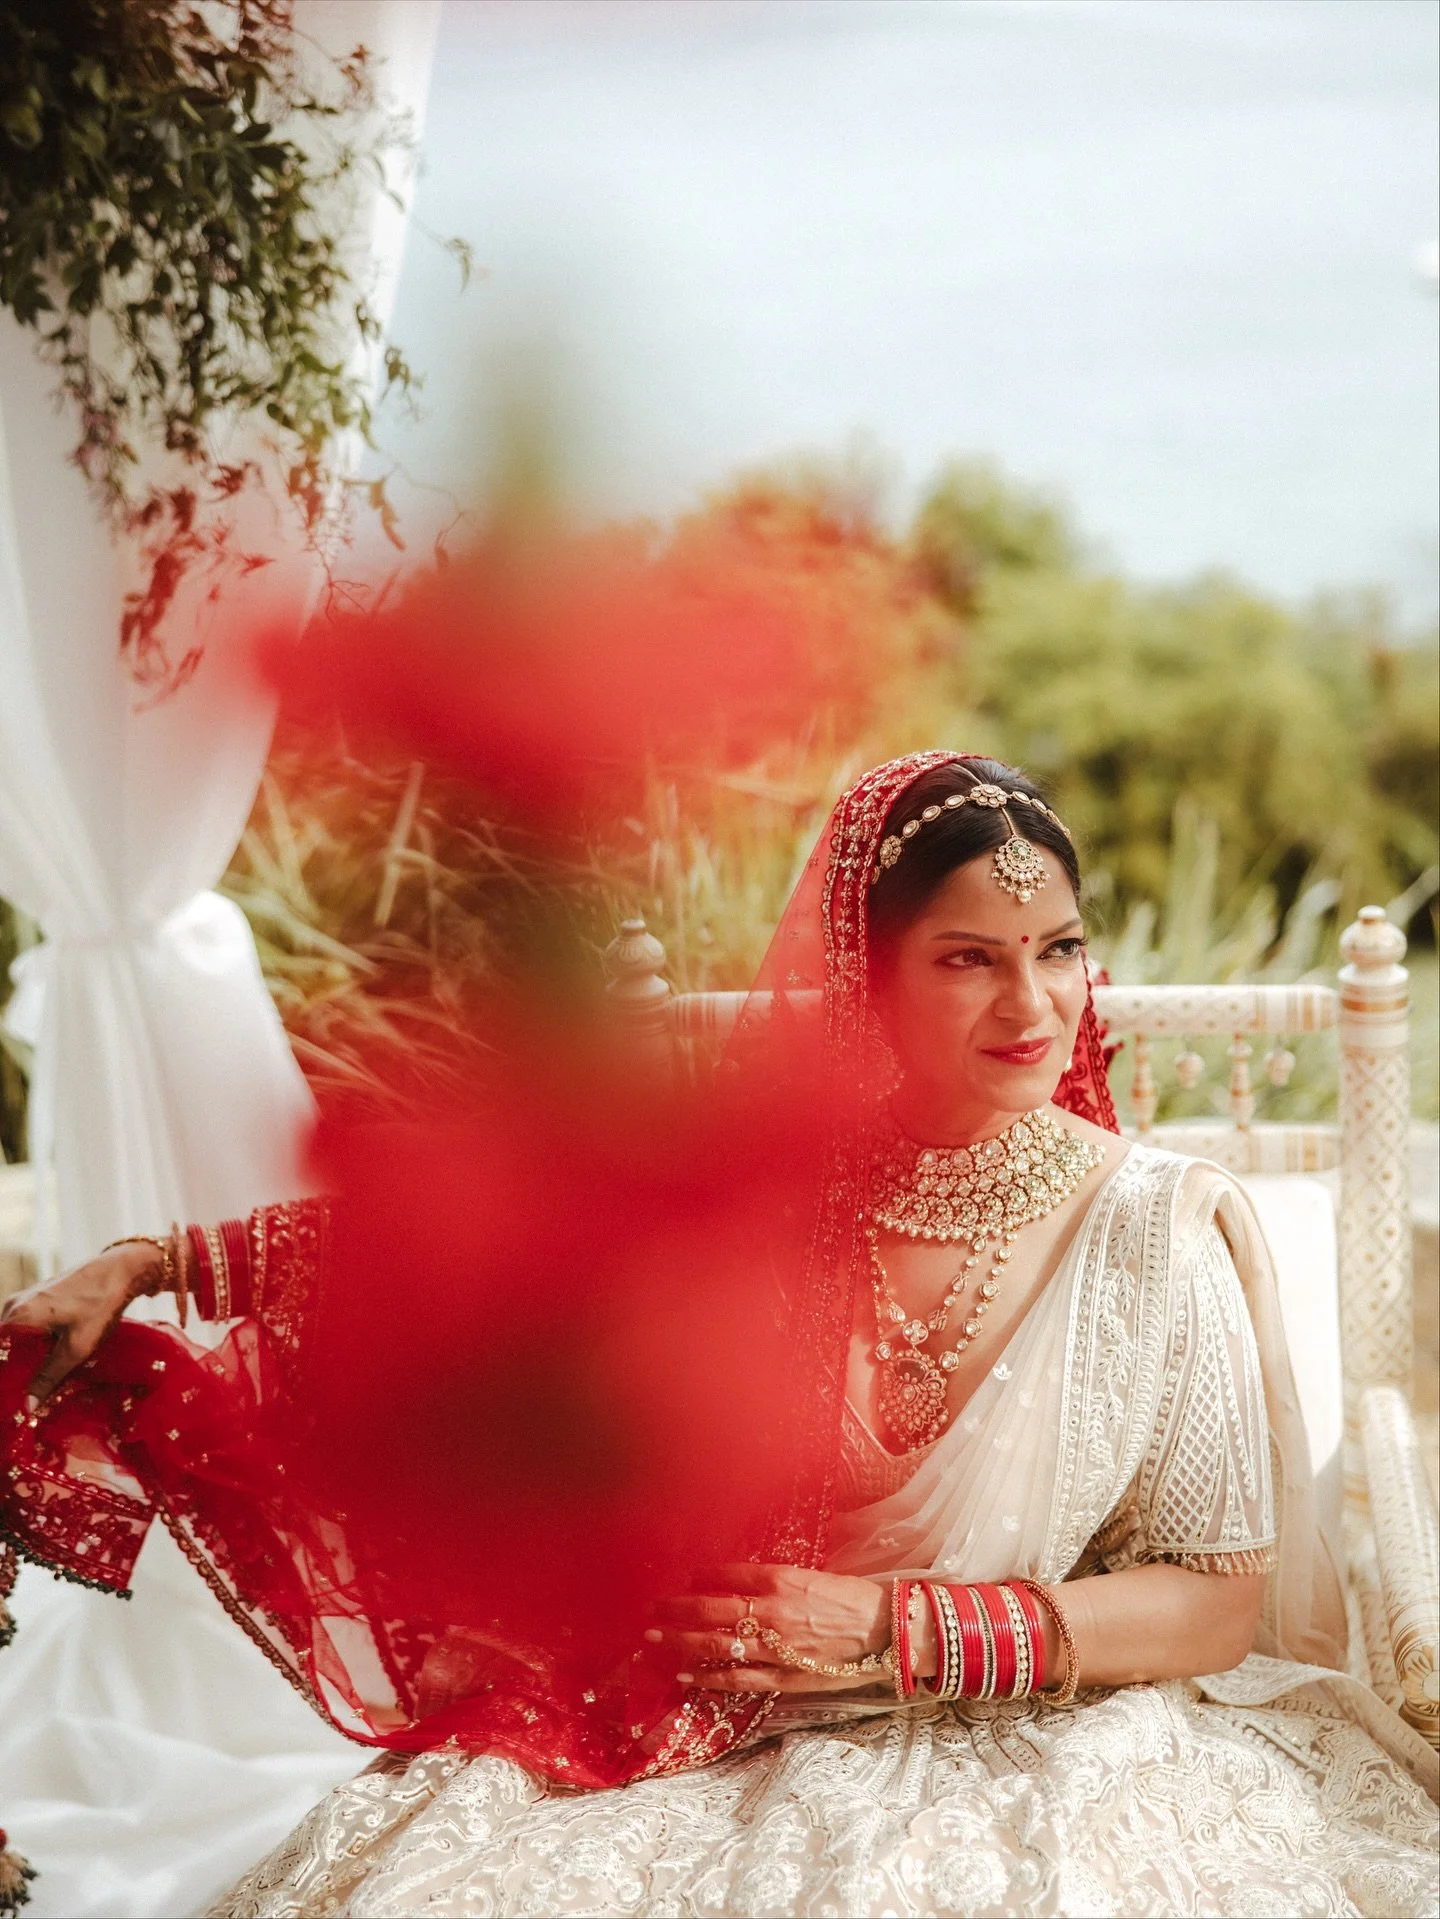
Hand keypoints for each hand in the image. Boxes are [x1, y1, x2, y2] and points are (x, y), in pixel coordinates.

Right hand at [0, 1245, 158, 1404]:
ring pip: (17, 1339)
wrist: (120, 1270)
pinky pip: (27, 1328)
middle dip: (16, 1371)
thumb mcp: (77, 1348)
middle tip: (29, 1396)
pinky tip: (49, 1360)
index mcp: (18, 1316)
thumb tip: (27, 1406)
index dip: (6, 1378)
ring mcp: (25, 1299)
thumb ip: (50, 1377)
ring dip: (27, 1359)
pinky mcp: (38, 1299)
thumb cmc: (100, 1305)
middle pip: (5, 1348)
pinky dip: (35, 1345)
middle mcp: (14, 1305)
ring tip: (39, 1383)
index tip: (13, 1398)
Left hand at [645, 1562, 890, 1692]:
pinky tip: (687, 1674)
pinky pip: (738, 1679)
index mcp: (782, 1579)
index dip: (702, 1576)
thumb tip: (740, 1583)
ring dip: (681, 1642)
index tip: (685, 1577)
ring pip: (718, 1645)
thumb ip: (776, 1581)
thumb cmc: (853, 1599)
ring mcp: (777, 1647)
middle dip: (677, 1610)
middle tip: (652, 1610)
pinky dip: (709, 1677)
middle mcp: (774, 1611)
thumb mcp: (813, 1576)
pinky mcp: (784, 1676)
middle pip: (712, 1610)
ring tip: (654, 1640)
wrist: (887, 1632)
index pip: (729, 1575)